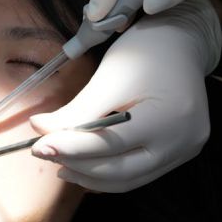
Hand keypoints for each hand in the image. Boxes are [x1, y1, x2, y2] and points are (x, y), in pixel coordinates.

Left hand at [30, 0, 220, 191]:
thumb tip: (40, 131)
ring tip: (61, 162)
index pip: (110, 144)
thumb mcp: (108, 78)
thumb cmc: (145, 52)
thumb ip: (76, 111)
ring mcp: (184, 152)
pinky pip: (138, 174)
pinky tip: (84, 166)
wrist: (181, 41)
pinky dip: (108, 173)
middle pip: (120, 171)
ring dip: (90, 176)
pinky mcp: (179, 155)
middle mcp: (183, 142)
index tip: (37, 147)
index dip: (70, 148)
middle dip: (78, 166)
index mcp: (168, 117)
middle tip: (45, 153)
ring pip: (128, 180)